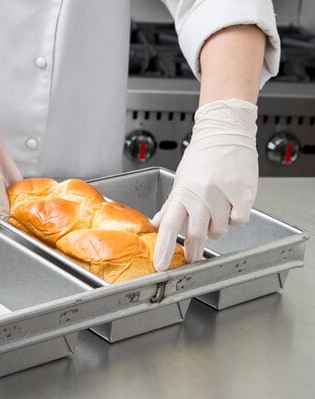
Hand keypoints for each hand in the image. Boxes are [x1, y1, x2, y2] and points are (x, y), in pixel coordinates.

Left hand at [151, 98, 258, 270]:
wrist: (225, 133)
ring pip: (219, 230)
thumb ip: (169, 206)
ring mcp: (223, 194)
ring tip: (216, 211)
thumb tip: (154, 225)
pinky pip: (239, 221)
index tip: (162, 265)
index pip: (168, 226)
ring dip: (217, 228)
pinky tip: (231, 206)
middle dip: (194, 250)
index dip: (164, 248)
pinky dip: (235, 218)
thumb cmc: (201, 157)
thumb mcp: (179, 182)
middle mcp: (201, 195)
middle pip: (196, 234)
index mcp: (182, 193)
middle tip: (193, 257)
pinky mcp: (243, 193)